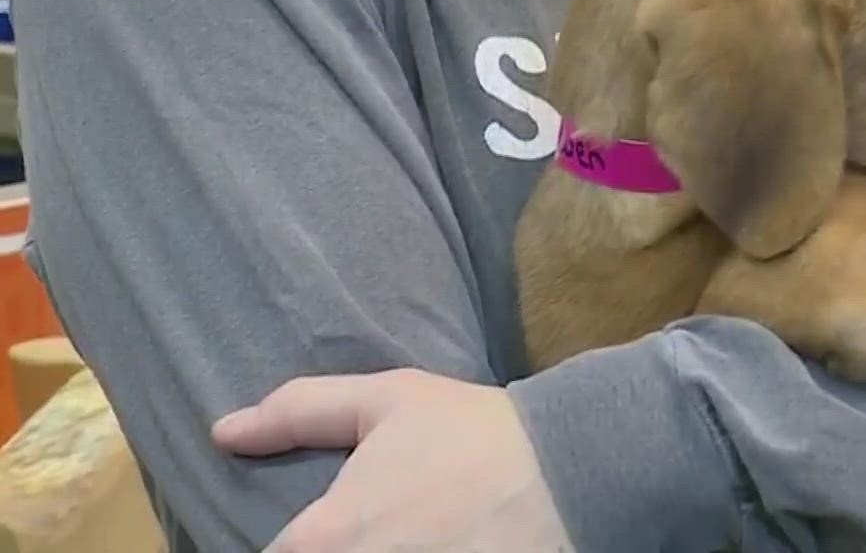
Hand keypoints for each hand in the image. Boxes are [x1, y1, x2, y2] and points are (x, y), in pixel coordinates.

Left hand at [214, 368, 571, 551]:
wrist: (570, 470)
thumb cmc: (473, 432)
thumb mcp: (389, 400)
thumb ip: (300, 411)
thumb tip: (223, 432)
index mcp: (328, 538)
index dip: (287, 547)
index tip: (306, 535)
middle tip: (359, 533)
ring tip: (394, 539)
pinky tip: (433, 549)